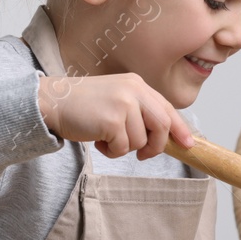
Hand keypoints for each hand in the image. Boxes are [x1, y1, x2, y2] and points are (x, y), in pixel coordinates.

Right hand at [37, 73, 194, 159]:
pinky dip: (111, 151)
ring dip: (123, 148)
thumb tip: (164, 136)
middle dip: (155, 146)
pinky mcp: (111, 120)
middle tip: (142, 154)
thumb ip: (139, 111)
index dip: (180, 128)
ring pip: (140, 141)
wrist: (52, 102)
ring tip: (105, 137)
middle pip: (162, 126)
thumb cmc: (84, 105)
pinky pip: (122, 148)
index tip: (188, 144)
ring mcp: (123, 104)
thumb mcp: (117, 99)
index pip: (167, 108)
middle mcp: (134, 91)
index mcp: (137, 85)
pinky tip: (97, 139)